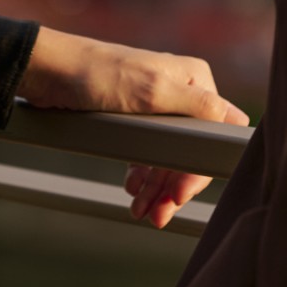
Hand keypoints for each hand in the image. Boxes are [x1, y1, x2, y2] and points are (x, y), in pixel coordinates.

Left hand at [21, 28, 249, 229]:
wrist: (48, 71)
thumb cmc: (98, 74)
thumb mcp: (152, 90)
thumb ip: (198, 106)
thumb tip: (238, 122)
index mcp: (194, 79)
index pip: (214, 135)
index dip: (198, 169)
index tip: (179, 195)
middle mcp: (181, 91)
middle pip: (191, 150)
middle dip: (174, 185)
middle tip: (158, 215)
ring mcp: (158, 105)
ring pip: (169, 156)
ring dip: (158, 187)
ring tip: (141, 210)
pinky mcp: (136, 117)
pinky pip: (149, 152)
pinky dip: (144, 175)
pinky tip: (133, 190)